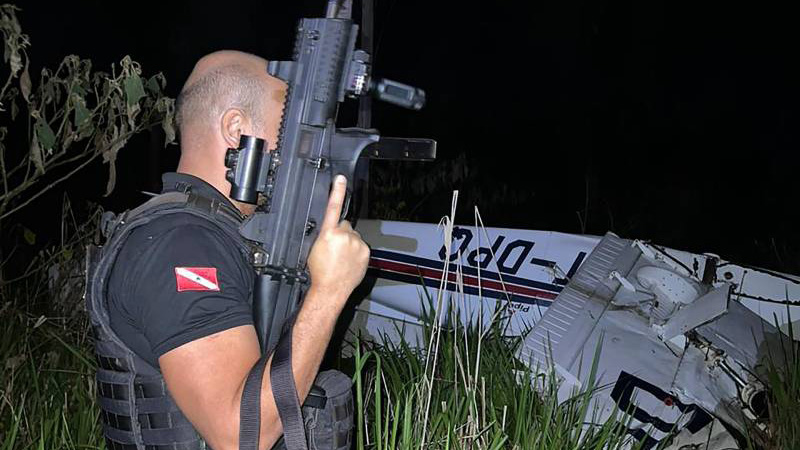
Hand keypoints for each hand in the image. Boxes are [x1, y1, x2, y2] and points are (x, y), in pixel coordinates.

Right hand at [306, 175, 369, 303]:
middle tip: (335, 248)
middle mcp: (344, 235)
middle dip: (341, 233)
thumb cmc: (320, 271)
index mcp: (328, 233)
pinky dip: (356, 251)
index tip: (340, 179)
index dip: (337, 191)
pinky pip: (360, 246)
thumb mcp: (315, 248)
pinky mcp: (365, 251)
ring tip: (341, 257)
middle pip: (345, 225)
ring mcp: (356, 243)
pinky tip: (348, 261)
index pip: (333, 207)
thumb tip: (332, 231)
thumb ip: (326, 234)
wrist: (331, 288)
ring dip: (349, 243)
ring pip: (353, 236)